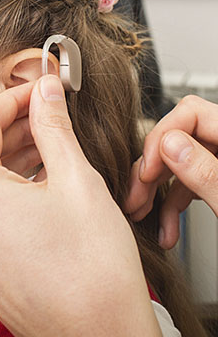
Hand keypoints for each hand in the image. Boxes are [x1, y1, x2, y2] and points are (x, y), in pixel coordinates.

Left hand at [0, 75, 159, 336]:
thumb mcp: (77, 181)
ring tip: (40, 147)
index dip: (10, 99)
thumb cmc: (93, 270)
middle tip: (41, 115)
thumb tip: (45, 91)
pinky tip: (26, 184)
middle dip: (6, 129)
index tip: (35, 91)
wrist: (98, 335)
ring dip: (1, 159)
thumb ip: (53, 126)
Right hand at [126, 95, 217, 248]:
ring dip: (155, 193)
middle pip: (177, 140)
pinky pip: (190, 185)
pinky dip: (172, 207)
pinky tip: (166, 229)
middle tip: (135, 198)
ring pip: (178, 165)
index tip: (147, 171)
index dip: (161, 139)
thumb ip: (206, 172)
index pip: (190, 112)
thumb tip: (169, 144)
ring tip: (142, 216)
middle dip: (151, 172)